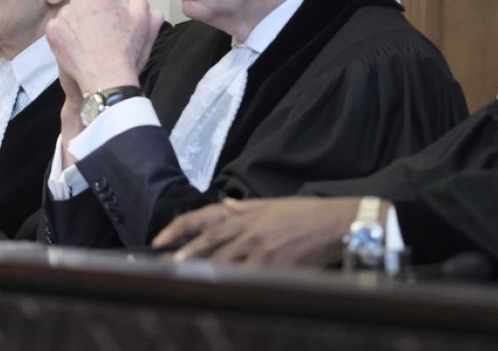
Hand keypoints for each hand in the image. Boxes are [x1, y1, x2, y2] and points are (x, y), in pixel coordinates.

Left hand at [45, 0, 164, 94]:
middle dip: (88, 9)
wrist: (106, 75)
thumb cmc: (126, 49)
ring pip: (68, 13)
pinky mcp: (52, 31)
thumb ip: (139, 0)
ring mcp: (64, 16)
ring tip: (86, 41)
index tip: (104, 8)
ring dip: (74, 22)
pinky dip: (62, 34)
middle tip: (97, 29)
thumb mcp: (141, 22)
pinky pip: (56, 27)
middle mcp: (79, 0)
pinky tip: (74, 46)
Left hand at [152, 197, 362, 265]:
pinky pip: (250, 277)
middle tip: (165, 266)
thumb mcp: (271, 205)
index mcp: (245, 214)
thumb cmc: (307, 214)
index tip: (159, 241)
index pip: (203, 220)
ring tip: (184, 280)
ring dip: (204, 272)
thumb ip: (245, 207)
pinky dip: (235, 284)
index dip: (178, 230)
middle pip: (209, 243)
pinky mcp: (276, 264)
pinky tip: (223, 292)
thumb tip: (224, 206)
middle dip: (185, 256)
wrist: (338, 222)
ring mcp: (261, 247)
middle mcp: (249, 228)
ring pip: (225, 262)